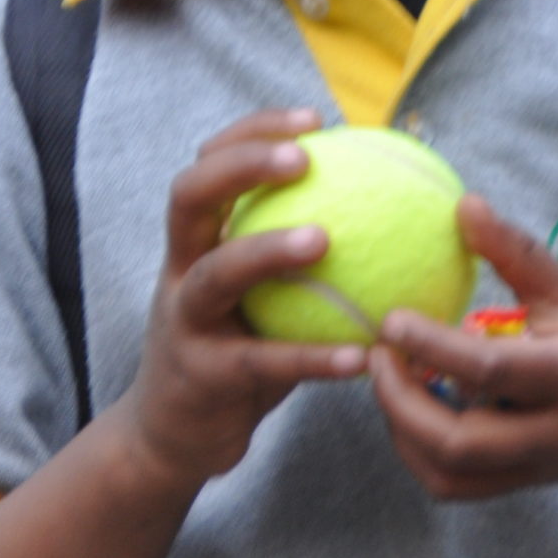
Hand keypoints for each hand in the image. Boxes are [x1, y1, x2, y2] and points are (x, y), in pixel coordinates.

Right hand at [114, 108, 368, 488]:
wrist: (171, 437)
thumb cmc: (234, 352)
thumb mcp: (254, 297)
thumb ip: (293, 256)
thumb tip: (386, 211)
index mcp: (194, 242)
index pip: (209, 164)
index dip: (253, 132)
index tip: (314, 120)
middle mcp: (180, 271)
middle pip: (190, 197)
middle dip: (241, 167)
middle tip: (303, 159)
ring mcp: (184, 322)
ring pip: (216, 274)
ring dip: (267, 251)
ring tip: (325, 239)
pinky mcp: (203, 376)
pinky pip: (262, 362)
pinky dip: (312, 356)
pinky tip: (363, 356)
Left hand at [369, 194, 557, 500]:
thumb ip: (517, 251)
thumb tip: (463, 203)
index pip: (490, 372)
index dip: (431, 347)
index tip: (389, 317)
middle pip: (459, 445)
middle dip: (400, 404)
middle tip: (374, 355)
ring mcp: (544, 467)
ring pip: (452, 477)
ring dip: (404, 433)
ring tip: (390, 378)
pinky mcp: (531, 481)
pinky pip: (460, 484)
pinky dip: (422, 452)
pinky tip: (413, 403)